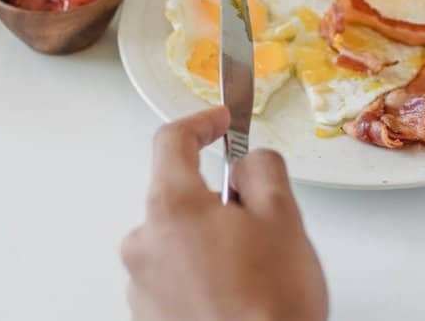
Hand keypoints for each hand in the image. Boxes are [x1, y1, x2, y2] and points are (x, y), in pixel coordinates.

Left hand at [121, 107, 328, 320]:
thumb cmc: (270, 300)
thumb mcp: (284, 216)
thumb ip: (262, 169)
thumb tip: (247, 163)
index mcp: (171, 208)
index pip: (171, 141)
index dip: (201, 122)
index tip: (222, 122)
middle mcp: (143, 244)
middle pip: (176, 198)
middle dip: (215, 201)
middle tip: (260, 224)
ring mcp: (141, 287)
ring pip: (176, 243)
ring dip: (208, 244)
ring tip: (254, 273)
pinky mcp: (148, 319)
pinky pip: (173, 280)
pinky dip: (200, 279)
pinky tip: (235, 298)